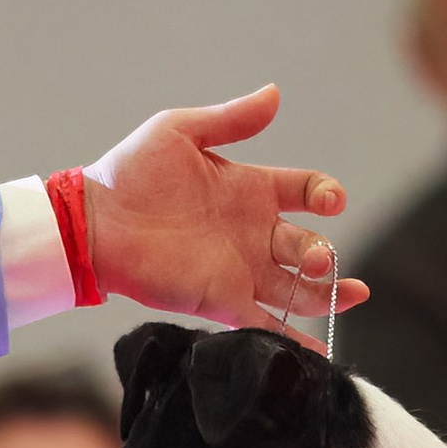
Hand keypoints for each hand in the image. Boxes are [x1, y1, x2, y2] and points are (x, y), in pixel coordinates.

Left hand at [82, 85, 361, 348]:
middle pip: (309, 247)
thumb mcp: (181, 132)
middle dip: (325, 254)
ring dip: (327, 294)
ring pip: (298, 288)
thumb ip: (230, 120)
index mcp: (251, 190)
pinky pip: (266, 324)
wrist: (95, 221)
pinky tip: (319, 353)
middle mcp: (253, 233)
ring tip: (350, 295)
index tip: (331, 200)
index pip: (307, 192)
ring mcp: (241, 270)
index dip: (326, 194)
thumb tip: (275, 94)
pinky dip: (293, 339)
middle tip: (318, 259)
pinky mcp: (223, 302)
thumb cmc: (131, 171)